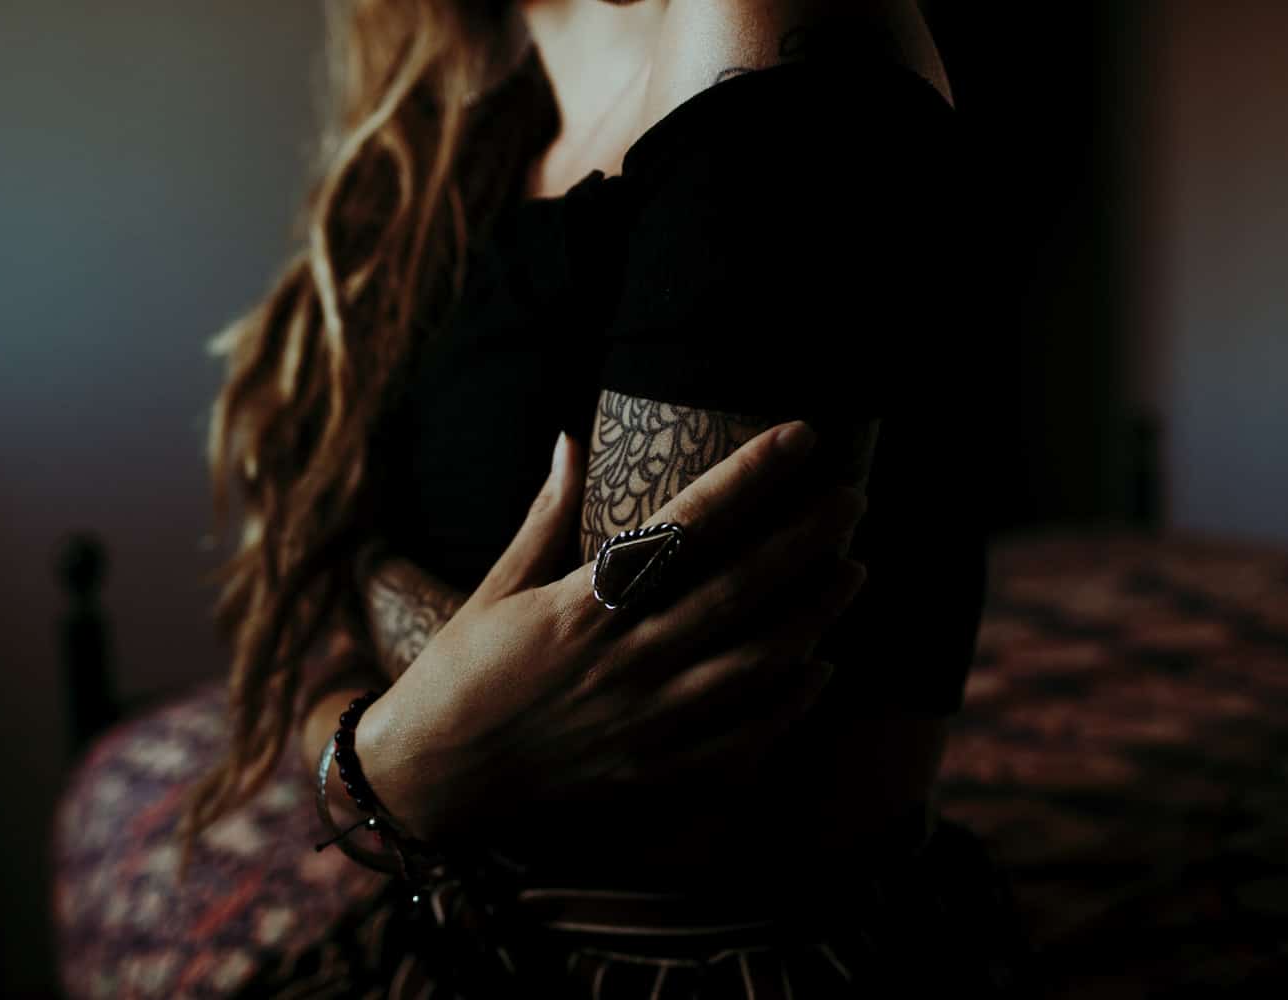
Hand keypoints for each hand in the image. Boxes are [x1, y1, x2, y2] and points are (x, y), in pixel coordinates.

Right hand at [356, 422, 866, 841]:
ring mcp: (648, 721)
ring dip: (815, 614)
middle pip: (742, 588)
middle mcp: (627, 659)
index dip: (751, 475)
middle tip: (853, 500)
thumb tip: (571, 438)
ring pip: (758, 662)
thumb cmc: (461, 672)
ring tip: (853, 573)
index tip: (800, 436)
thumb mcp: (496, 587)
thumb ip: (545, 515)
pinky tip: (819, 668)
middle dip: (808, 538)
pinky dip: (790, 703)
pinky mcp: (655, 773)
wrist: (434, 780)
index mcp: (586, 604)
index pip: (689, 524)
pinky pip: (744, 740)